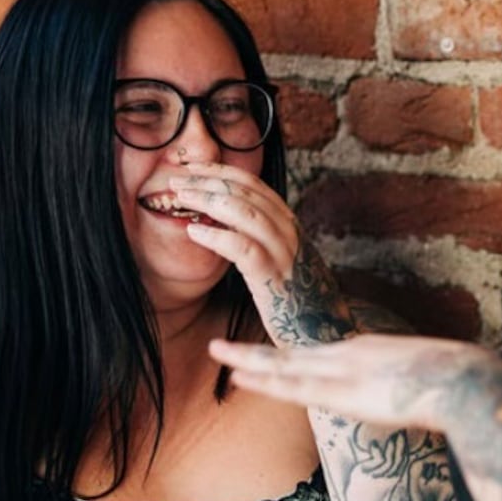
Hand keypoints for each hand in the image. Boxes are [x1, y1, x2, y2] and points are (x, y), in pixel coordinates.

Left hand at [175, 164, 353, 346]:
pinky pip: (243, 248)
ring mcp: (284, 253)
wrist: (325, 333)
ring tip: (180, 197)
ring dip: (207, 199)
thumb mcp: (282, 260)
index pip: (252, 183)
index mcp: (289, 223)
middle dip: (207, 180)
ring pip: (244, 212)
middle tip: (176, 177)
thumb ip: (260, 239)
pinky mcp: (274, 278)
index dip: (219, 170)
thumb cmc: (297, 300)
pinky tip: (193, 232)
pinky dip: (216, 236)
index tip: (191, 167)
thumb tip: (225, 225)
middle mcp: (289, 231)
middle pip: (245, 191)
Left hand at [208, 334, 501, 431]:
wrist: (466, 381)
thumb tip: (415, 397)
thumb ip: (409, 388)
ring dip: (249, 361)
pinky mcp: (345, 389)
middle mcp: (350, 356)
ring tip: (218, 352)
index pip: (317, 357)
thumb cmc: (457, 384)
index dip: (286, 359)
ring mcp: (346, 370)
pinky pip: (296, 385)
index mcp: (368, 354)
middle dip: (256, 354)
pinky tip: (242, 377)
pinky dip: (266, 381)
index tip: (263, 359)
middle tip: (222, 348)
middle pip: (293, 355)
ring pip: (286, 366)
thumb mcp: (425, 384)